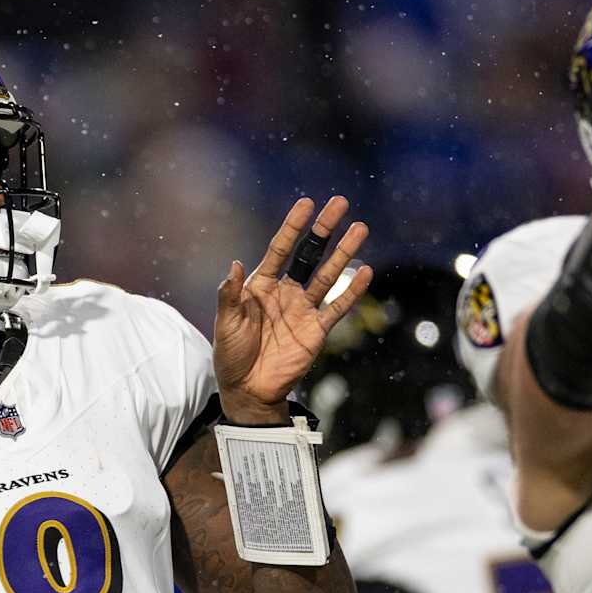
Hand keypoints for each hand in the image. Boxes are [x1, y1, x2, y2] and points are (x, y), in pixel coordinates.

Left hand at [215, 196, 372, 422]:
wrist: (247, 389)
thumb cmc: (231, 354)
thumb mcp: (226, 322)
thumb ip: (230, 295)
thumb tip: (235, 264)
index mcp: (260, 286)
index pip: (279, 249)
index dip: (292, 227)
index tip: (307, 203)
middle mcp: (285, 292)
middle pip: (308, 254)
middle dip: (323, 230)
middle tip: (340, 204)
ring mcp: (303, 310)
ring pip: (327, 275)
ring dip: (343, 253)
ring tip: (361, 228)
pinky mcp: (316, 330)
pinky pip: (337, 307)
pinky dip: (351, 291)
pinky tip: (365, 272)